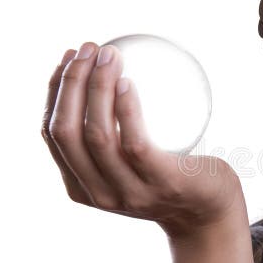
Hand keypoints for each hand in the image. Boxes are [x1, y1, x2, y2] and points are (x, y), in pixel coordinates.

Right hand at [41, 42, 245, 237]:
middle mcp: (99, 194)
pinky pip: (135, 144)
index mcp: (81, 186)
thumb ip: (111, 135)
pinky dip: (126, 110)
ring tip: (110, 55)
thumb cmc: (169, 175)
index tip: (70, 56)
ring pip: (98, 136)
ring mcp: (130, 192)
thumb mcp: (128, 164)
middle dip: (71, 83)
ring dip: (97, 88)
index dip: (55, 90)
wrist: (210, 214)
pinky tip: (127, 82)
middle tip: (90, 48)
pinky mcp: (162, 183)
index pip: (53, 133)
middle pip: (67, 132)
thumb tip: (103, 72)